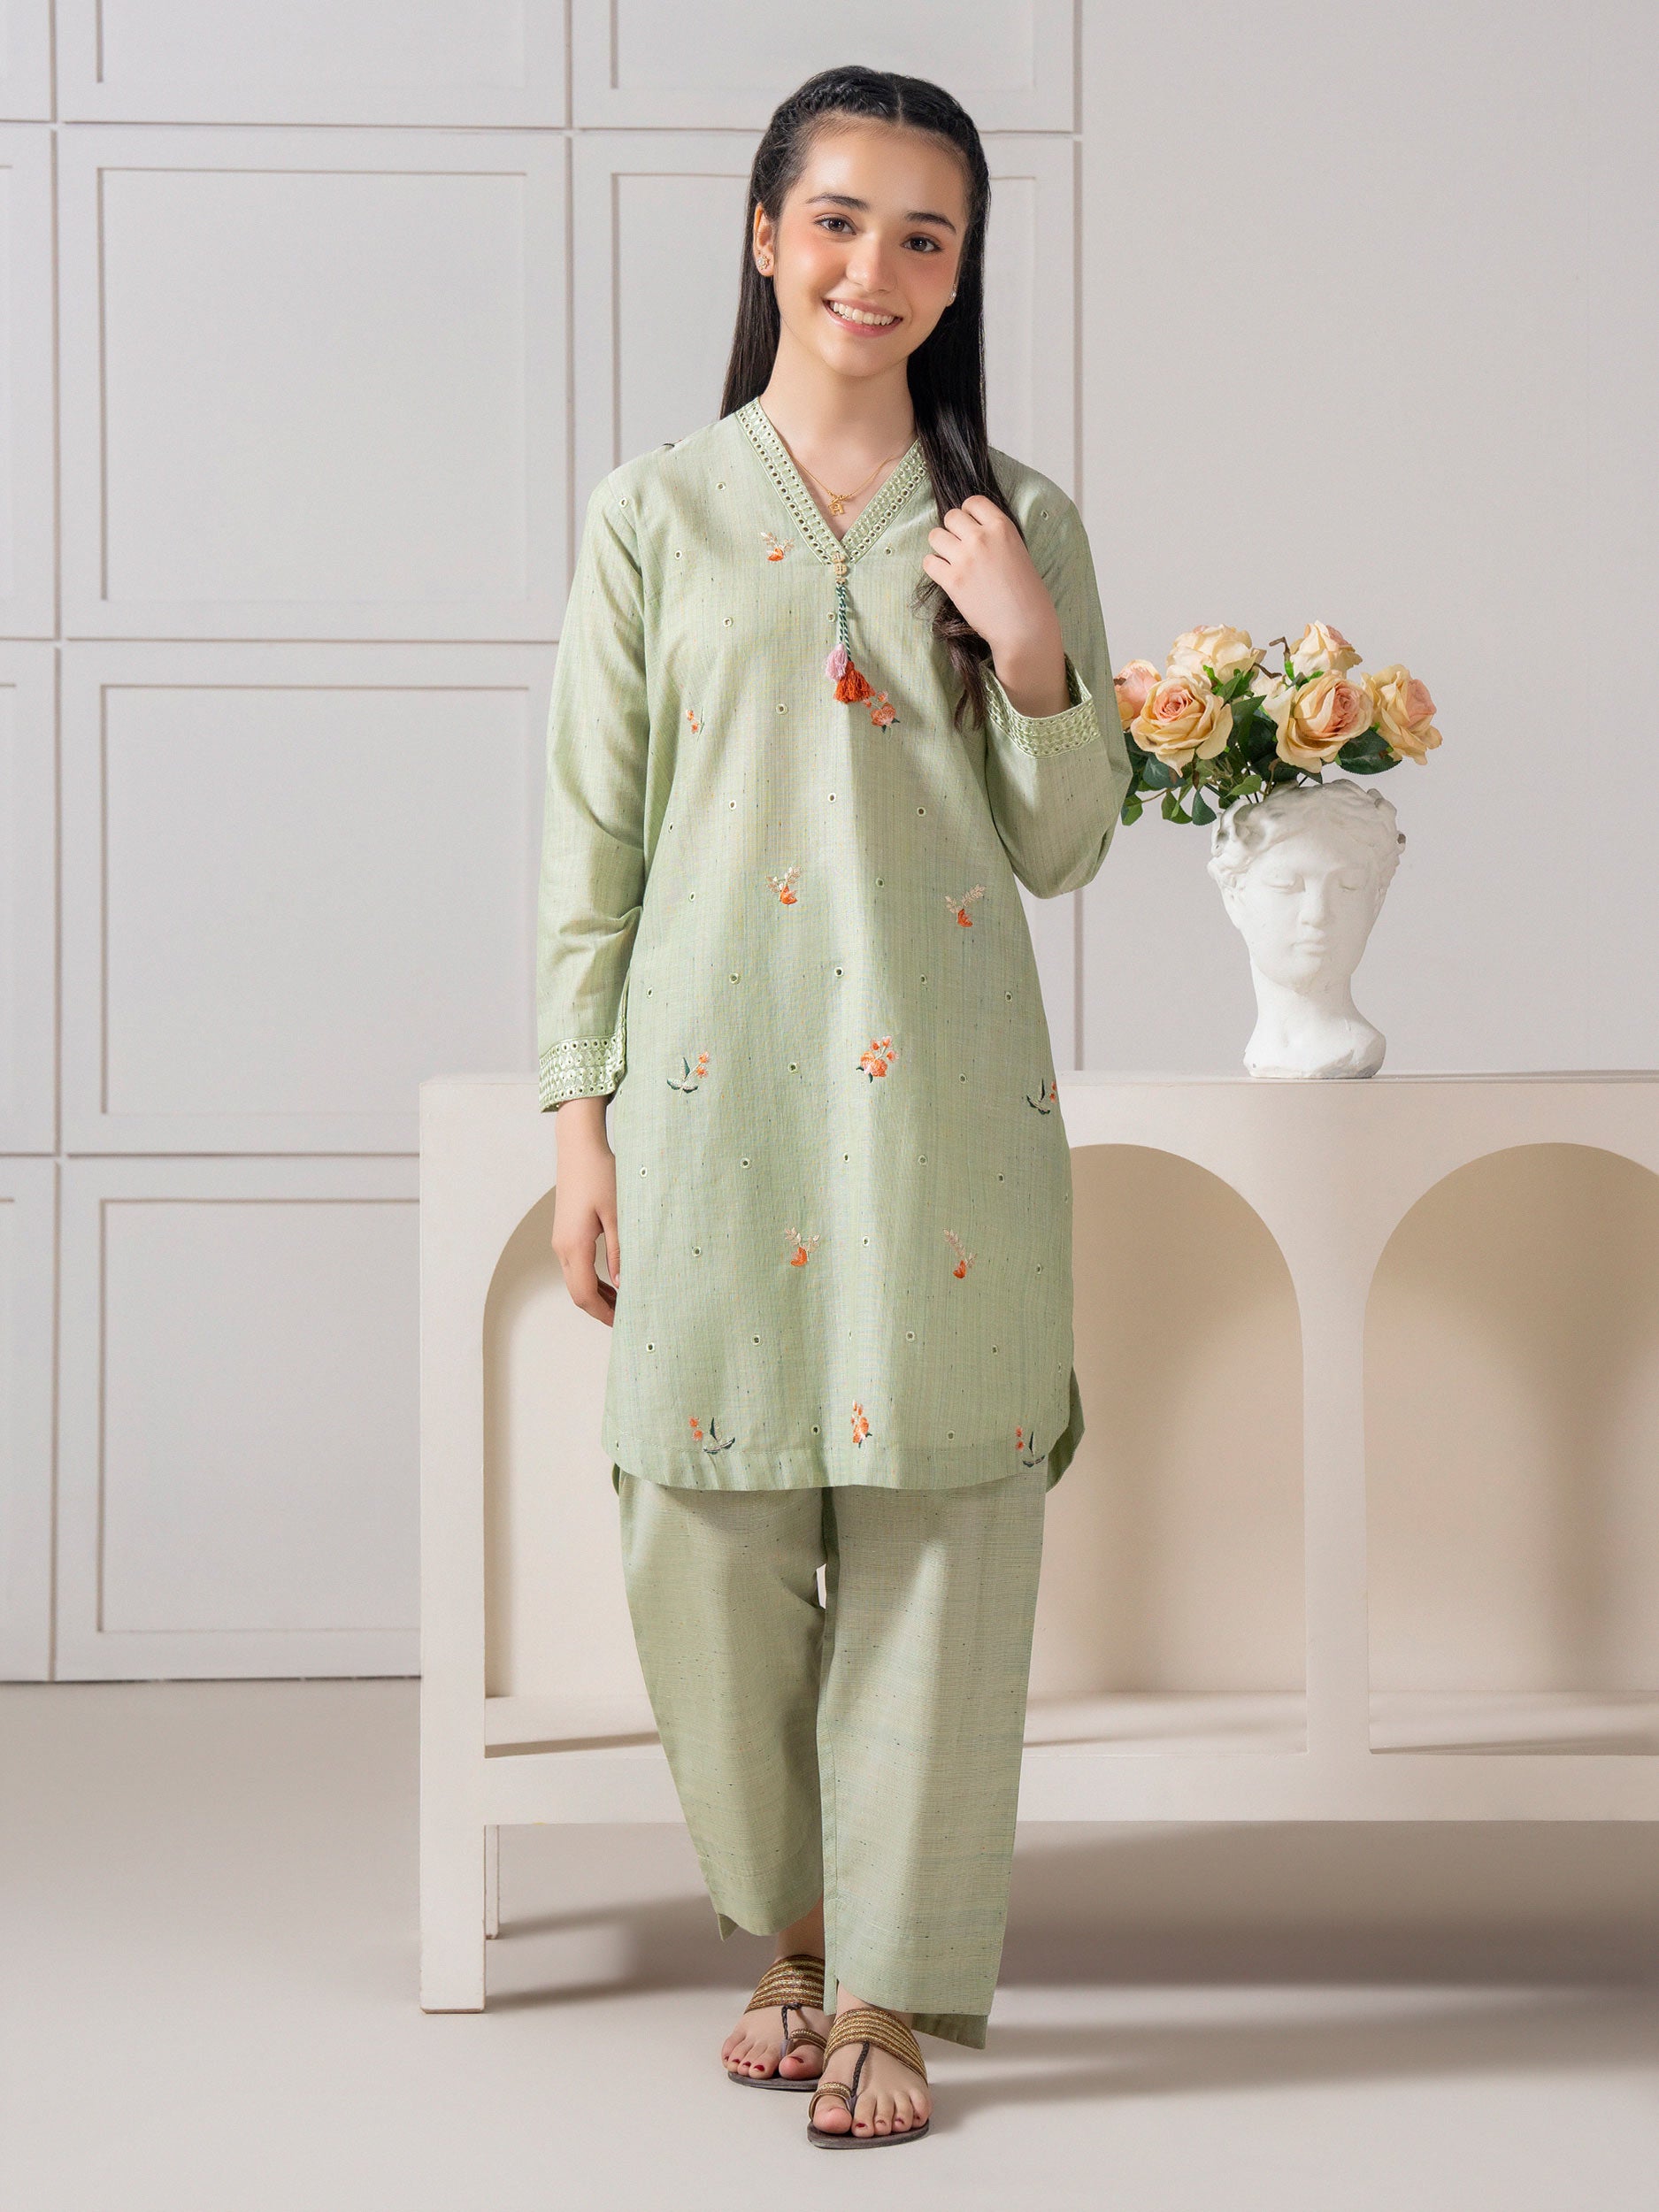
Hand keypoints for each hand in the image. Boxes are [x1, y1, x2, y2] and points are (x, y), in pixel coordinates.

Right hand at [551, 1098, 619, 1324]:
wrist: (579, 1147)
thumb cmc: (600, 1174)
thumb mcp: (619, 1214)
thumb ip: (622, 1252)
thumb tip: (626, 1285)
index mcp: (575, 1245)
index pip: (585, 1295)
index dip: (604, 1314)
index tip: (625, 1324)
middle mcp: (562, 1247)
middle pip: (578, 1293)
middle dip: (601, 1310)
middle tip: (628, 1318)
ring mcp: (560, 1240)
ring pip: (576, 1281)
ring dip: (597, 1295)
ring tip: (625, 1303)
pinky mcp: (565, 1232)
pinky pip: (576, 1266)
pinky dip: (593, 1280)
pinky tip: (613, 1279)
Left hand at [921, 496, 1068, 716]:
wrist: (1025, 626)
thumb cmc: (1027, 594)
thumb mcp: (1018, 552)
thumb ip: (996, 538)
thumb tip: (972, 532)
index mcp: (1002, 527)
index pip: (973, 502)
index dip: (967, 513)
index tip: (969, 527)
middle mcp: (982, 538)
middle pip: (950, 516)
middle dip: (952, 530)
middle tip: (960, 548)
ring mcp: (965, 558)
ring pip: (935, 536)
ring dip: (941, 547)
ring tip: (951, 562)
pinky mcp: (952, 581)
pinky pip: (929, 562)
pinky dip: (934, 568)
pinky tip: (946, 577)